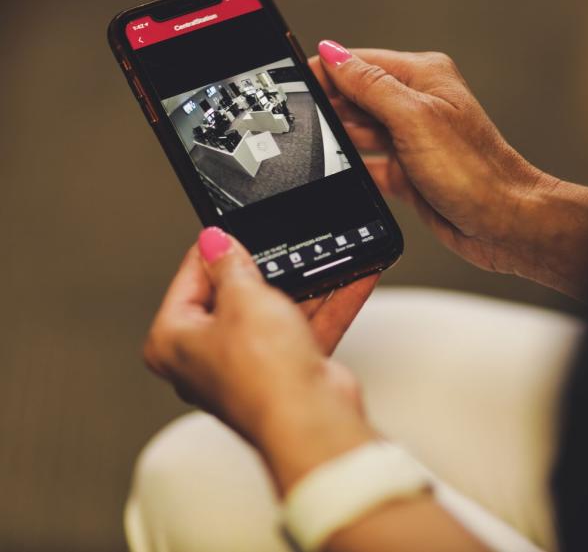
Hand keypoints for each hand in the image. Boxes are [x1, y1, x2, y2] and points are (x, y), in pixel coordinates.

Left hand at [144, 227, 375, 489]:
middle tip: (274, 245)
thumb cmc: (263, 375)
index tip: (230, 233)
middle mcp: (205, 359)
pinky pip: (303, 329)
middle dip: (262, 272)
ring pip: (273, 314)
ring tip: (319, 258)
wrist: (312, 421)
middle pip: (232, 298)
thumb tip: (215, 242)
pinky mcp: (284, 373)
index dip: (213, 253)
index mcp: (173, 343)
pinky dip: (325, 307)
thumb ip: (230, 265)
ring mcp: (247, 367)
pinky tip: (347, 280)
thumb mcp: (243, 297)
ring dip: (302, 287)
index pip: (188, 281)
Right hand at [313, 41, 587, 298]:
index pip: (360, 63)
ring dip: (339, 137)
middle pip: (356, 97)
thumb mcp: (414, 118)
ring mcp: (410, 140)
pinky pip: (369, 164)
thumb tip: (335, 55)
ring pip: (359, 131)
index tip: (295, 79)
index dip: (326, 69)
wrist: (503, 223)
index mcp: (421, 78)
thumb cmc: (474, 170)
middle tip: (299, 116)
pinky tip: (337, 170)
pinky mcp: (407, 172)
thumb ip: (370, 86)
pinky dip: (353, 168)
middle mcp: (415, 106)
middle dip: (329, 105)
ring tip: (312, 144)